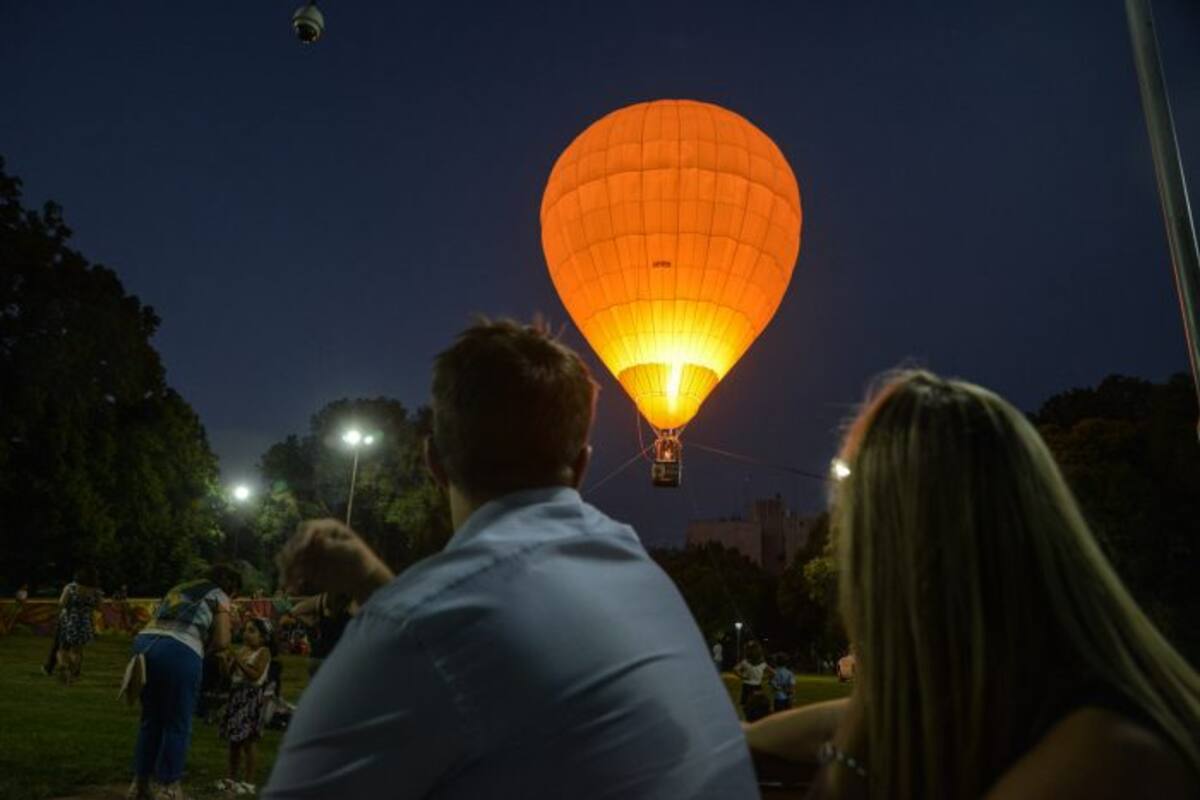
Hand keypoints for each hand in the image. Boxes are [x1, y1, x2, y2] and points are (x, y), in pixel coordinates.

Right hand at [277, 519, 393, 603]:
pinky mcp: (305, 567)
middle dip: (290, 554)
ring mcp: (308, 551)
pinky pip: (291, 571)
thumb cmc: (362, 562)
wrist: (361, 580)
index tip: (299, 550)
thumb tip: (319, 539)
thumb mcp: (353, 552)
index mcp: (328, 528)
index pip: (309, 528)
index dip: (302, 537)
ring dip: (285, 568)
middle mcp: (314, 537)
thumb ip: (336, 546)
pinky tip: (292, 588)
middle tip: (290, 568)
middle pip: (295, 541)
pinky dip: (289, 578)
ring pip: (289, 556)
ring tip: (287, 582)